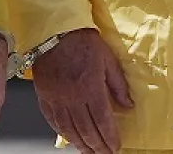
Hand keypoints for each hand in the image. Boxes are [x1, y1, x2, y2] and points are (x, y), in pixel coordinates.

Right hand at [31, 29, 132, 153]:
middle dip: (98, 146)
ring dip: (81, 144)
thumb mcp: (108, 59)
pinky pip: (53, 120)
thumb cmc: (82, 41)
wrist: (55, 30)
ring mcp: (56, 98)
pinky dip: (62, 132)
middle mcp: (72, 96)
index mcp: (90, 87)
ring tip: (89, 152)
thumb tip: (128, 105)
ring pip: (69, 129)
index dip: (110, 138)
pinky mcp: (44, 96)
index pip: (102, 121)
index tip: (116, 147)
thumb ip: (118, 85)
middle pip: (87, 130)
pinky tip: (70, 138)